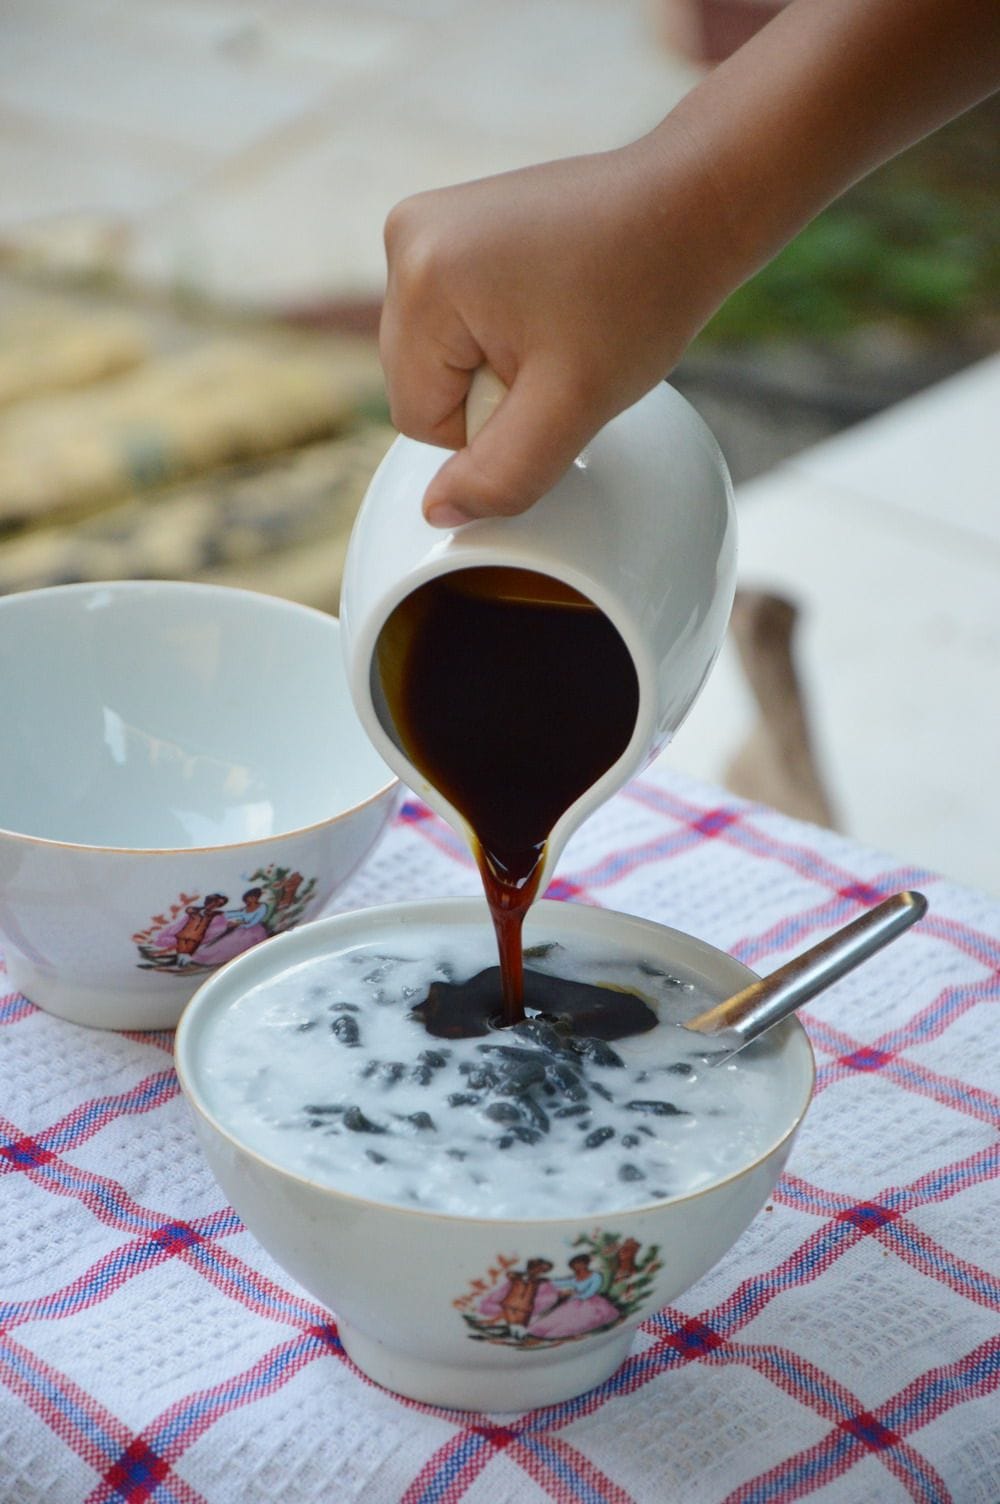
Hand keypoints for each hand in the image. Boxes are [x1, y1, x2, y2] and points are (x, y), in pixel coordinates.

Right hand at [379, 132, 731, 525]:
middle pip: (421, 384)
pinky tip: (551, 301)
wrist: (691, 204)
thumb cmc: (642, 291)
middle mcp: (406, 236)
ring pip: (439, 357)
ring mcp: (427, 223)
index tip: (551, 379)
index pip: (418, 418)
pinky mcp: (452, 223)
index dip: (490, 426)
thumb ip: (502, 474)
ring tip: (561, 323)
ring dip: (498, 361)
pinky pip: (455, 319)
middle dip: (491, 390)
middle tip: (562, 351)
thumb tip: (437, 513)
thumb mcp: (573, 406)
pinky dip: (501, 328)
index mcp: (420, 275)